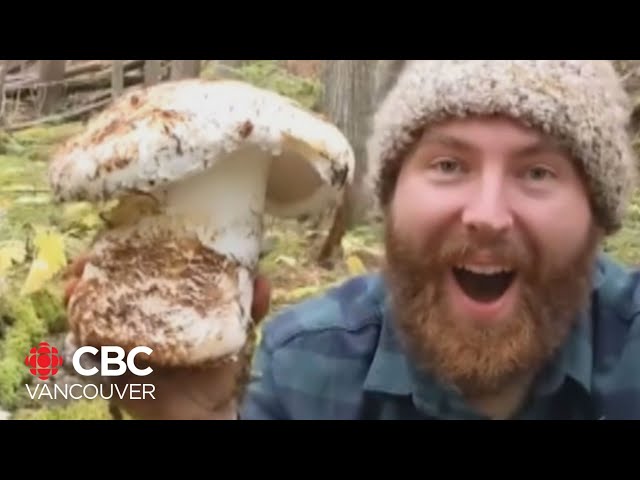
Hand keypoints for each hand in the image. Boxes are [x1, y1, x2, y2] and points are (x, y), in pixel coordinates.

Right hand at [63, 254, 271, 419]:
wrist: (203, 410)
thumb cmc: (216, 365)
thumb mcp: (235, 329)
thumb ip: (250, 306)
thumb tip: (264, 281)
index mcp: (165, 297)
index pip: (140, 264)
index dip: (125, 248)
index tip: (114, 236)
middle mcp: (139, 311)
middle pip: (107, 281)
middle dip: (92, 266)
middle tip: (85, 262)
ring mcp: (121, 335)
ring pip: (91, 307)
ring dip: (79, 293)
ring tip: (74, 285)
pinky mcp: (109, 362)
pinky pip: (86, 343)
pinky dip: (78, 330)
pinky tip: (75, 317)